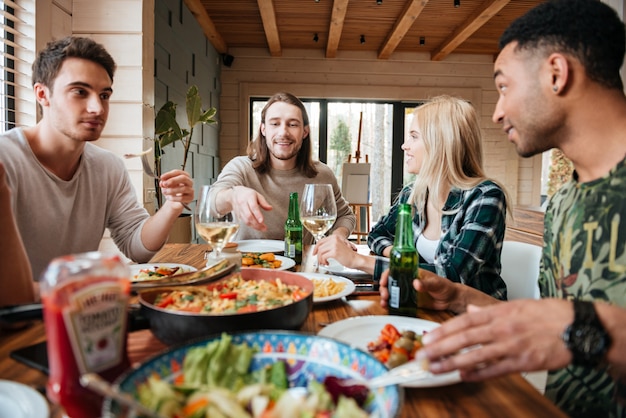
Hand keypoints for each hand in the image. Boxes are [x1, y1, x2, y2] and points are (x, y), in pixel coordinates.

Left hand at [159, 170, 193, 208]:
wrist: (175, 201)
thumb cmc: (173, 191)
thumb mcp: (167, 185)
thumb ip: (164, 183)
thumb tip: (162, 182)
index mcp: (184, 175)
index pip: (178, 172)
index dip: (169, 174)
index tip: (162, 177)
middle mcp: (189, 182)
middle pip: (184, 178)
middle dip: (173, 180)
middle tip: (165, 184)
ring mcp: (191, 190)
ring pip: (183, 189)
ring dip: (172, 190)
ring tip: (165, 192)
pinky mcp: (190, 198)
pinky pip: (182, 198)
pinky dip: (174, 198)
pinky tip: (169, 197)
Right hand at [229, 186, 271, 230]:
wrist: (235, 194)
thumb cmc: (248, 194)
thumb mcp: (257, 195)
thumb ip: (264, 202)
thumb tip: (270, 208)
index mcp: (249, 197)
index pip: (253, 207)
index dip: (258, 215)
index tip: (262, 221)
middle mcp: (243, 203)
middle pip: (249, 215)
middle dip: (257, 223)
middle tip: (264, 228)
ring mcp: (239, 209)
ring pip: (246, 220)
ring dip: (254, 226)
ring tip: (262, 228)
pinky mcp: (238, 214)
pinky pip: (244, 222)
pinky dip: (251, 225)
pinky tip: (256, 227)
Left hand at [314, 234, 356, 266]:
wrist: (355, 259)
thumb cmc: (347, 255)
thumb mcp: (338, 247)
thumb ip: (330, 246)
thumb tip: (319, 250)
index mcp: (334, 237)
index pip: (320, 241)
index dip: (315, 248)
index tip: (314, 253)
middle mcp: (334, 239)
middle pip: (319, 247)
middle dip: (318, 255)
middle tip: (320, 261)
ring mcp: (334, 245)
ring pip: (320, 252)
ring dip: (320, 259)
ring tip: (324, 263)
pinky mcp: (335, 252)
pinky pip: (323, 257)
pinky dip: (323, 261)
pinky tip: (327, 263)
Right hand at [379, 268, 458, 309]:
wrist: (451, 300)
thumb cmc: (446, 287)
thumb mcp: (436, 283)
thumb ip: (426, 284)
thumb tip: (415, 283)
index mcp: (413, 273)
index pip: (395, 270)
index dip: (387, 275)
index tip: (383, 282)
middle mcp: (408, 281)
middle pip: (390, 282)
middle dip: (384, 288)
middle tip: (385, 295)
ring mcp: (408, 292)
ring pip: (392, 293)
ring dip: (385, 297)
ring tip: (384, 303)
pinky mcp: (409, 302)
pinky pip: (397, 303)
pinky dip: (391, 305)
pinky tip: (388, 307)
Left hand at [417, 299, 573, 380]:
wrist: (575, 326)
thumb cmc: (547, 314)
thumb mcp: (517, 305)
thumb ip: (491, 310)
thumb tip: (472, 310)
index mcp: (499, 313)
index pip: (465, 321)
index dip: (444, 329)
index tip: (428, 337)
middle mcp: (501, 328)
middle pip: (465, 338)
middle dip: (441, 347)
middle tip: (423, 355)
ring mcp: (511, 346)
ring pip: (475, 355)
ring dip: (453, 363)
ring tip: (436, 369)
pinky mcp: (522, 362)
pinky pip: (495, 370)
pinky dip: (478, 374)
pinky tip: (463, 377)